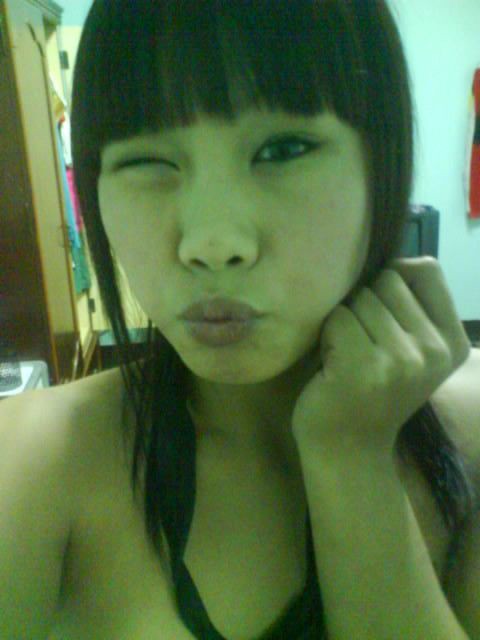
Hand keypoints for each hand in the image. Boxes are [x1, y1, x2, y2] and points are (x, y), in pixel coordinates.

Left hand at [291, 257, 470, 459]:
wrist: (348, 448)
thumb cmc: (374, 393)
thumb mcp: (412, 353)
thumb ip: (411, 309)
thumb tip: (388, 257)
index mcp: (453, 342)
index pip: (427, 270)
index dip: (396, 274)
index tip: (382, 306)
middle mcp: (434, 350)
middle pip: (386, 280)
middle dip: (364, 304)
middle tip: (362, 343)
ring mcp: (401, 359)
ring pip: (358, 298)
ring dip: (344, 322)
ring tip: (348, 355)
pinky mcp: (364, 366)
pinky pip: (336, 318)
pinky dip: (327, 336)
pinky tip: (333, 366)